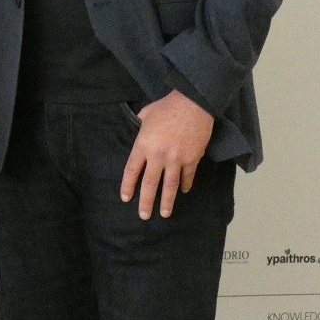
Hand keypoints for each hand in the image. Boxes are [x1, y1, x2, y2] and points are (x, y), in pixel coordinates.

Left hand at [120, 91, 213, 219]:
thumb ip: (141, 125)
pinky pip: (187, 176)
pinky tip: (183, 191)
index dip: (128, 186)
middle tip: (143, 216)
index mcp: (143, 144)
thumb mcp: (147, 113)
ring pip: (169, 185)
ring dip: (166, 201)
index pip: (132, 170)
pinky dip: (185, 185)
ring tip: (164, 214)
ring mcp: (176, 159)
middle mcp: (158, 155)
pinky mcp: (192, 159)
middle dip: (146, 202)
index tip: (126, 198)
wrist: (193, 103)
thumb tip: (139, 127)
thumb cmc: (167, 106)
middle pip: (150, 183)